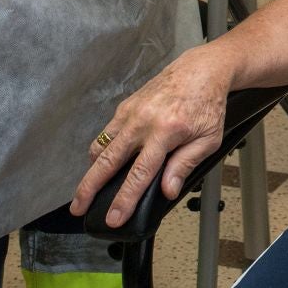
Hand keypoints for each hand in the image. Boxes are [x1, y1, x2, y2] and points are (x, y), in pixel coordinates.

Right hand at [69, 46, 234, 226]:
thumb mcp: (209, 139)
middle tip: (78, 208)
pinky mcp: (126, 106)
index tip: (114, 217)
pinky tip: (101, 164)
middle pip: (108, 161)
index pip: (140, 173)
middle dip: (90, 188)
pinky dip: (100, 151)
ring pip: (102, 146)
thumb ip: (185, 164)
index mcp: (166, 131)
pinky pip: (107, 133)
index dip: (125, 199)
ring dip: (91, 170)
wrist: (201, 69)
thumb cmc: (208, 104)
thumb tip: (167, 190)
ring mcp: (131, 112)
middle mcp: (143, 121)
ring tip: (85, 191)